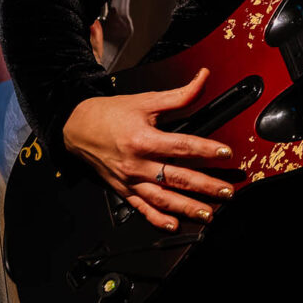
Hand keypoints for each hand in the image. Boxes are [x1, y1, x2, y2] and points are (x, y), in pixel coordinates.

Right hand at [61, 68, 235, 231]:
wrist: (76, 127)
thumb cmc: (110, 114)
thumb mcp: (146, 100)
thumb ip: (179, 95)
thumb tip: (203, 78)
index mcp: (143, 139)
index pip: (182, 146)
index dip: (206, 150)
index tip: (226, 153)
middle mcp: (136, 164)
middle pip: (177, 178)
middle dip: (205, 187)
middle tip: (226, 192)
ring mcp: (129, 180)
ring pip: (162, 199)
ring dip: (187, 208)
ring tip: (209, 213)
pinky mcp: (122, 190)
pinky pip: (142, 208)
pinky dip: (158, 219)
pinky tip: (174, 225)